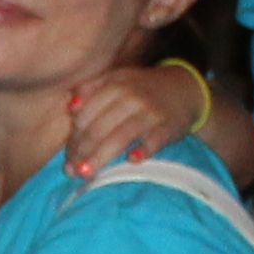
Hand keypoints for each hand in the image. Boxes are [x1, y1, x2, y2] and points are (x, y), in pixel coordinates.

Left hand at [55, 63, 196, 179]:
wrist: (186, 89)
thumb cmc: (144, 89)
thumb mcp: (118, 80)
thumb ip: (92, 89)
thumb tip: (71, 108)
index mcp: (114, 86)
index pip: (85, 116)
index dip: (73, 140)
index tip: (67, 160)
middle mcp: (130, 97)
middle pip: (98, 128)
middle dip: (81, 152)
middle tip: (72, 172)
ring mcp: (150, 112)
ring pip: (120, 136)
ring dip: (101, 156)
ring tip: (86, 173)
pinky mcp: (168, 126)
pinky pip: (154, 140)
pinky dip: (144, 150)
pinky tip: (131, 161)